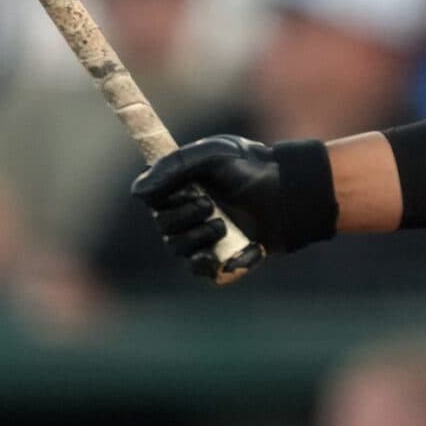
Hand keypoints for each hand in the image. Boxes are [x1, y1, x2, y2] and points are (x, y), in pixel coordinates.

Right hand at [131, 136, 335, 277]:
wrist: (288, 191)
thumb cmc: (251, 166)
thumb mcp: (212, 154)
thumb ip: (173, 167)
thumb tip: (136, 193)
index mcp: (181, 187)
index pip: (152, 201)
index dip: (163, 199)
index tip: (184, 189)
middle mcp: (189, 213)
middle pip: (163, 227)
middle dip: (183, 218)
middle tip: (210, 207)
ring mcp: (204, 237)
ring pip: (179, 249)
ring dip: (197, 238)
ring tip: (223, 227)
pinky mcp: (222, 258)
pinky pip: (201, 271)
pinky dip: (210, 264)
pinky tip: (225, 252)